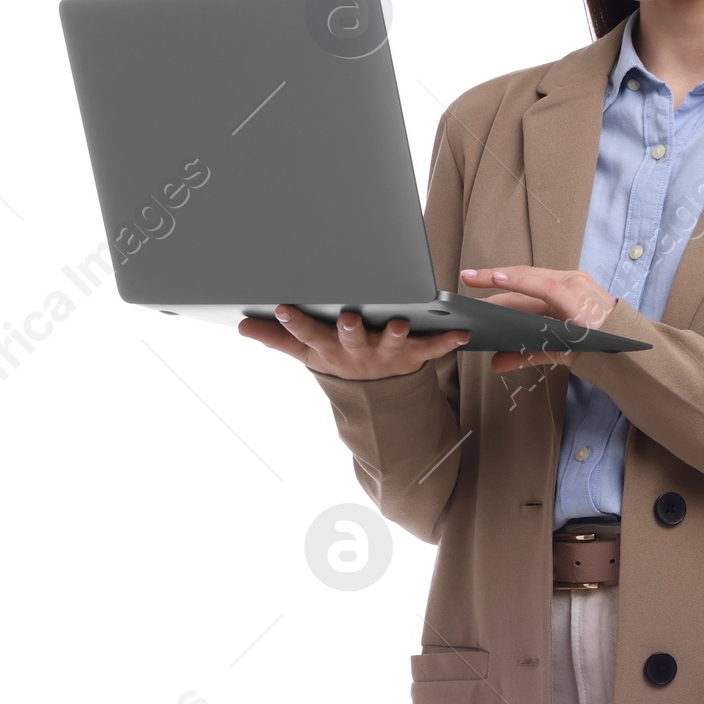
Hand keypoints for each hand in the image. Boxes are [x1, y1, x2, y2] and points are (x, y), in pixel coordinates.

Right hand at [238, 304, 466, 382]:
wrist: (375, 395)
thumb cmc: (337, 359)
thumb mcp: (306, 353)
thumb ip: (276, 338)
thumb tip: (241, 326)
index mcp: (329, 348)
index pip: (307, 336)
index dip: (295, 324)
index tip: (284, 307)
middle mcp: (357, 352)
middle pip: (351, 339)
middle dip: (349, 329)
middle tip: (347, 317)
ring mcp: (387, 354)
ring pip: (392, 343)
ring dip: (397, 334)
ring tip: (402, 323)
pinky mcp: (413, 356)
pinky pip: (432, 349)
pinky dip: (447, 342)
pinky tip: (461, 333)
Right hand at [458, 264, 619, 370]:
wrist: (623, 335)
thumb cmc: (596, 347)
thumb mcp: (565, 355)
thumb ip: (529, 356)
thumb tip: (496, 364)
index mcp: (580, 306)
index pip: (547, 289)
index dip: (519, 284)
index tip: (496, 279)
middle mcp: (576, 285)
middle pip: (530, 278)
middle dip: (496, 280)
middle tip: (467, 280)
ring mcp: (573, 278)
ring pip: (530, 276)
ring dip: (502, 279)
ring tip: (474, 280)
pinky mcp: (568, 278)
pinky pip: (537, 279)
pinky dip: (517, 284)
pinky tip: (496, 285)